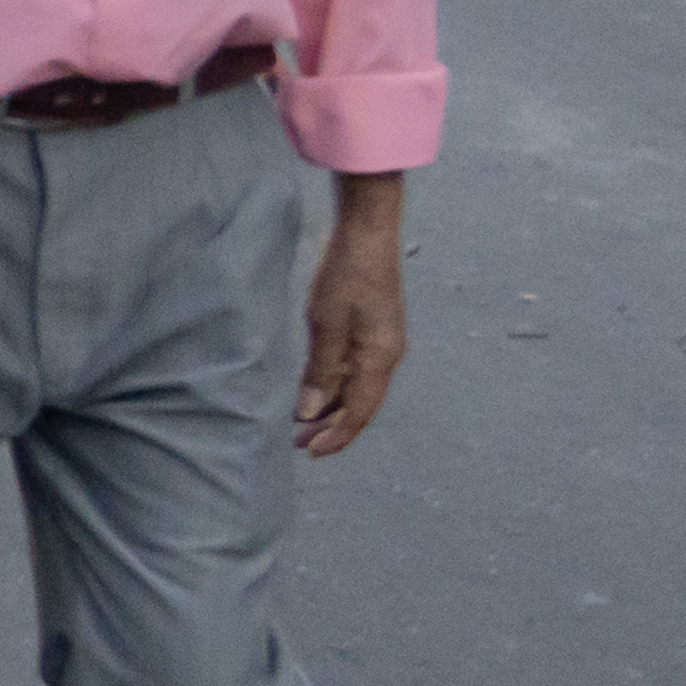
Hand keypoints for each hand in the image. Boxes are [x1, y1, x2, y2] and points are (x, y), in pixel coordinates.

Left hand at [293, 186, 412, 461]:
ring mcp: (382, 344)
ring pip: (358, 389)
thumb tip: (310, 412)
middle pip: (361, 405)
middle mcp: (387, 357)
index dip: (335, 436)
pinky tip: (315, 390)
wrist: (367, 234)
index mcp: (380, 359)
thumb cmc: (346, 276)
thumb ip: (321, 370)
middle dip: (332, 427)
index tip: (308, 451)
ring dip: (332, 408)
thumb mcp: (326, 324)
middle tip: (298, 443)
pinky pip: (356, 371)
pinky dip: (336, 386)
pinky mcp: (373, 331)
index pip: (358, 412)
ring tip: (303, 423)